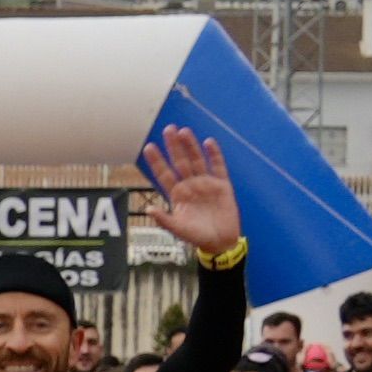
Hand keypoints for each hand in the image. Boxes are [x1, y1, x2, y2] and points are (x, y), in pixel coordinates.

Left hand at [135, 123, 240, 261]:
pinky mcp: (222, 185)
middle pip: (180, 162)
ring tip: (184, 131)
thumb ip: (165, 220)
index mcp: (177, 194)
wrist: (221, 242)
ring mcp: (206, 183)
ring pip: (197, 160)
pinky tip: (208, 142)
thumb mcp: (178, 229)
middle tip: (167, 129)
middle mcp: (190, 185)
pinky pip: (218, 166)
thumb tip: (149, 210)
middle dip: (173, 146)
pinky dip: (214, 154)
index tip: (149, 147)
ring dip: (191, 146)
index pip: (164, 174)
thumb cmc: (197, 236)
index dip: (157, 161)